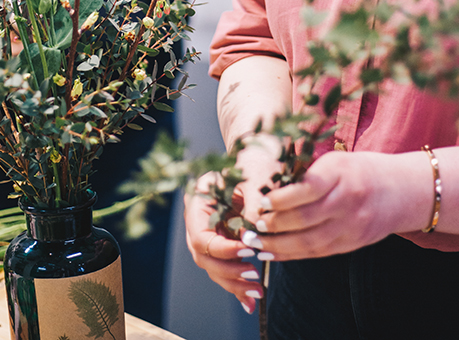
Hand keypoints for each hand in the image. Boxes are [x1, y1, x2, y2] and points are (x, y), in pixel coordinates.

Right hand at [184, 172, 265, 314]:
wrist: (260, 156)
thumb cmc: (256, 162)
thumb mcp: (254, 179)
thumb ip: (250, 206)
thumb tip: (249, 237)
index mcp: (198, 200)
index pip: (200, 235)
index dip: (222, 248)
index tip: (248, 250)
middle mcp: (199, 219)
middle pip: (202, 255)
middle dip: (228, 270)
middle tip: (255, 275)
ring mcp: (209, 231)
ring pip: (212, 266)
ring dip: (233, 282)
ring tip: (257, 292)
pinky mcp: (223, 242)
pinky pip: (224, 268)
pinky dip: (236, 286)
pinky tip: (249, 301)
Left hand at [244, 150, 429, 260]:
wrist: (405, 190)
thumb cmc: (359, 170)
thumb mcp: (334, 161)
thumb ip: (306, 174)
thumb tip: (264, 188)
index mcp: (341, 173)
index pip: (307, 189)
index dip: (281, 198)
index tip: (259, 202)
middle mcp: (348, 201)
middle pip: (306, 219)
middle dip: (273, 226)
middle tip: (249, 229)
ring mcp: (354, 225)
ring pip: (311, 241)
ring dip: (279, 246)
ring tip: (255, 246)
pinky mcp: (355, 242)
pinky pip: (320, 252)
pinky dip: (294, 255)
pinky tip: (273, 254)